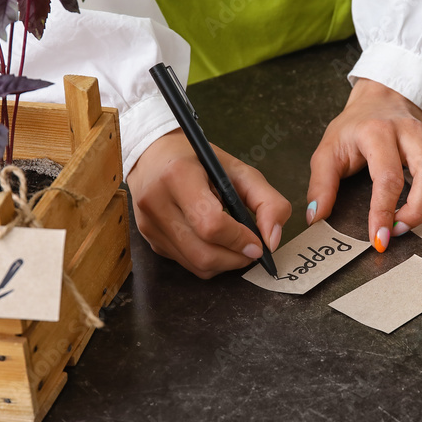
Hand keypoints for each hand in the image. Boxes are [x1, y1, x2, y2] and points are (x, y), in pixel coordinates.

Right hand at [127, 130, 291, 278]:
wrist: (153, 156)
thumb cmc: (200, 161)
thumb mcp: (239, 170)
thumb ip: (267, 201)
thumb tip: (272, 240)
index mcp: (178, 175)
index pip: (211, 224)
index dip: (239, 240)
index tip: (258, 244)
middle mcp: (156, 202)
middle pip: (203, 253)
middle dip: (235, 259)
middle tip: (251, 250)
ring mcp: (149, 224)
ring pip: (196, 265)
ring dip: (224, 262)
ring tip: (234, 244)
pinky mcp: (149, 240)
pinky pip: (186, 263)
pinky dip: (207, 260)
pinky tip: (213, 241)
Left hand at [307, 78, 421, 250]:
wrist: (380, 94)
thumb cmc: (354, 127)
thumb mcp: (327, 151)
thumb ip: (321, 185)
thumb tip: (317, 217)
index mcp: (377, 134)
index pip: (387, 178)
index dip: (384, 213)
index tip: (380, 239)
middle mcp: (409, 132)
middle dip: (419, 209)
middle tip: (402, 227)